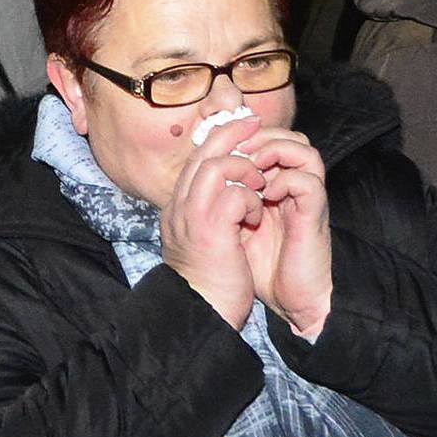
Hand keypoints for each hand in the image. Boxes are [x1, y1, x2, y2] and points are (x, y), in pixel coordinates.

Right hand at [159, 118, 272, 326]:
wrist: (202, 311)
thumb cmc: (210, 281)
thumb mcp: (204, 239)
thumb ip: (210, 214)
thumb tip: (229, 194)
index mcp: (178, 208)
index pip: (196, 160)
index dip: (220, 141)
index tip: (243, 130)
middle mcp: (179, 207)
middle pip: (202, 153)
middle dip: (232, 136)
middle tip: (255, 125)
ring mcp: (191, 216)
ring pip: (215, 166)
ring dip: (243, 168)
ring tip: (259, 183)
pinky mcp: (210, 230)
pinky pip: (233, 195)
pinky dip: (249, 199)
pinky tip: (256, 214)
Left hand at [234, 129, 333, 339]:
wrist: (287, 300)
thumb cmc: (258, 266)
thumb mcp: (226, 228)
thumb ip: (216, 201)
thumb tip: (191, 177)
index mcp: (269, 184)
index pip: (261, 139)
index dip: (239, 134)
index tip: (213, 145)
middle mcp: (289, 185)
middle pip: (284, 135)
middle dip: (256, 136)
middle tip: (235, 149)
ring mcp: (303, 198)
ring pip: (303, 149)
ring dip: (273, 151)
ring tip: (251, 168)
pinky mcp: (314, 214)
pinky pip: (308, 181)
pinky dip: (285, 181)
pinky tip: (266, 196)